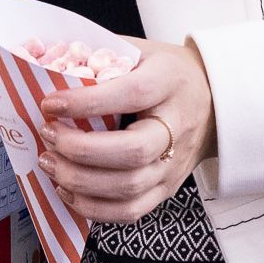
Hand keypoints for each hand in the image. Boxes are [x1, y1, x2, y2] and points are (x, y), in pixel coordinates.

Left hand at [38, 39, 216, 223]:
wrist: (215, 103)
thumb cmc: (168, 75)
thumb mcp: (142, 51)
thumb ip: (103, 55)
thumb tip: (51, 65)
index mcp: (170, 83)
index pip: (132, 94)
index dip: (87, 102)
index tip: (51, 103)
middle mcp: (178, 127)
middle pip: (132, 151)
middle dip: (80, 149)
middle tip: (48, 135)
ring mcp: (174, 164)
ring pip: (129, 187)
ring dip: (80, 180)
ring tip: (49, 163)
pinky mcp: (166, 189)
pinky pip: (130, 211)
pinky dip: (93, 207)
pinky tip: (68, 189)